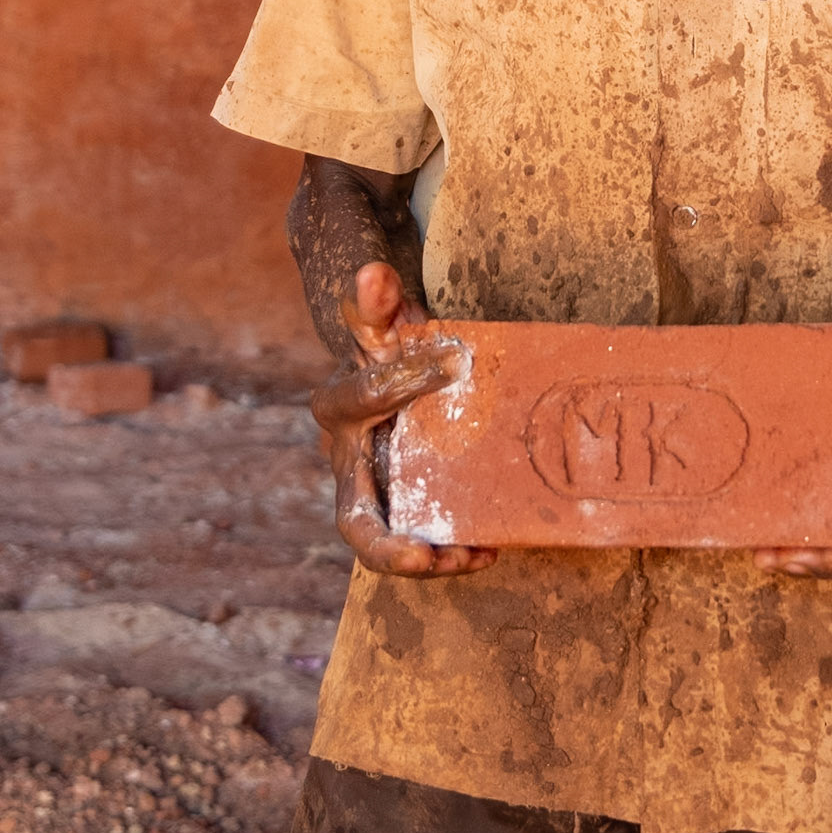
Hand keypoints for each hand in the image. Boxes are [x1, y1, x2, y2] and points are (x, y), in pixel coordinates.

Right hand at [313, 261, 496, 579]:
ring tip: (476, 553)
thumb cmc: (385, 344)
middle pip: (353, 520)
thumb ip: (375, 301)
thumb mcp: (381, 320)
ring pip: (390, 543)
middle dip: (387, 546)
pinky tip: (493, 542)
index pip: (360, 399)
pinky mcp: (407, 502)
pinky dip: (454, 545)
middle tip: (423, 559)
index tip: (452, 362)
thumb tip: (374, 273)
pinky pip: (424, 535)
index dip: (400, 381)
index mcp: (338, 408)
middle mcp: (348, 462)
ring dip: (431, 556)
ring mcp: (377, 489)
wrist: (383, 367)